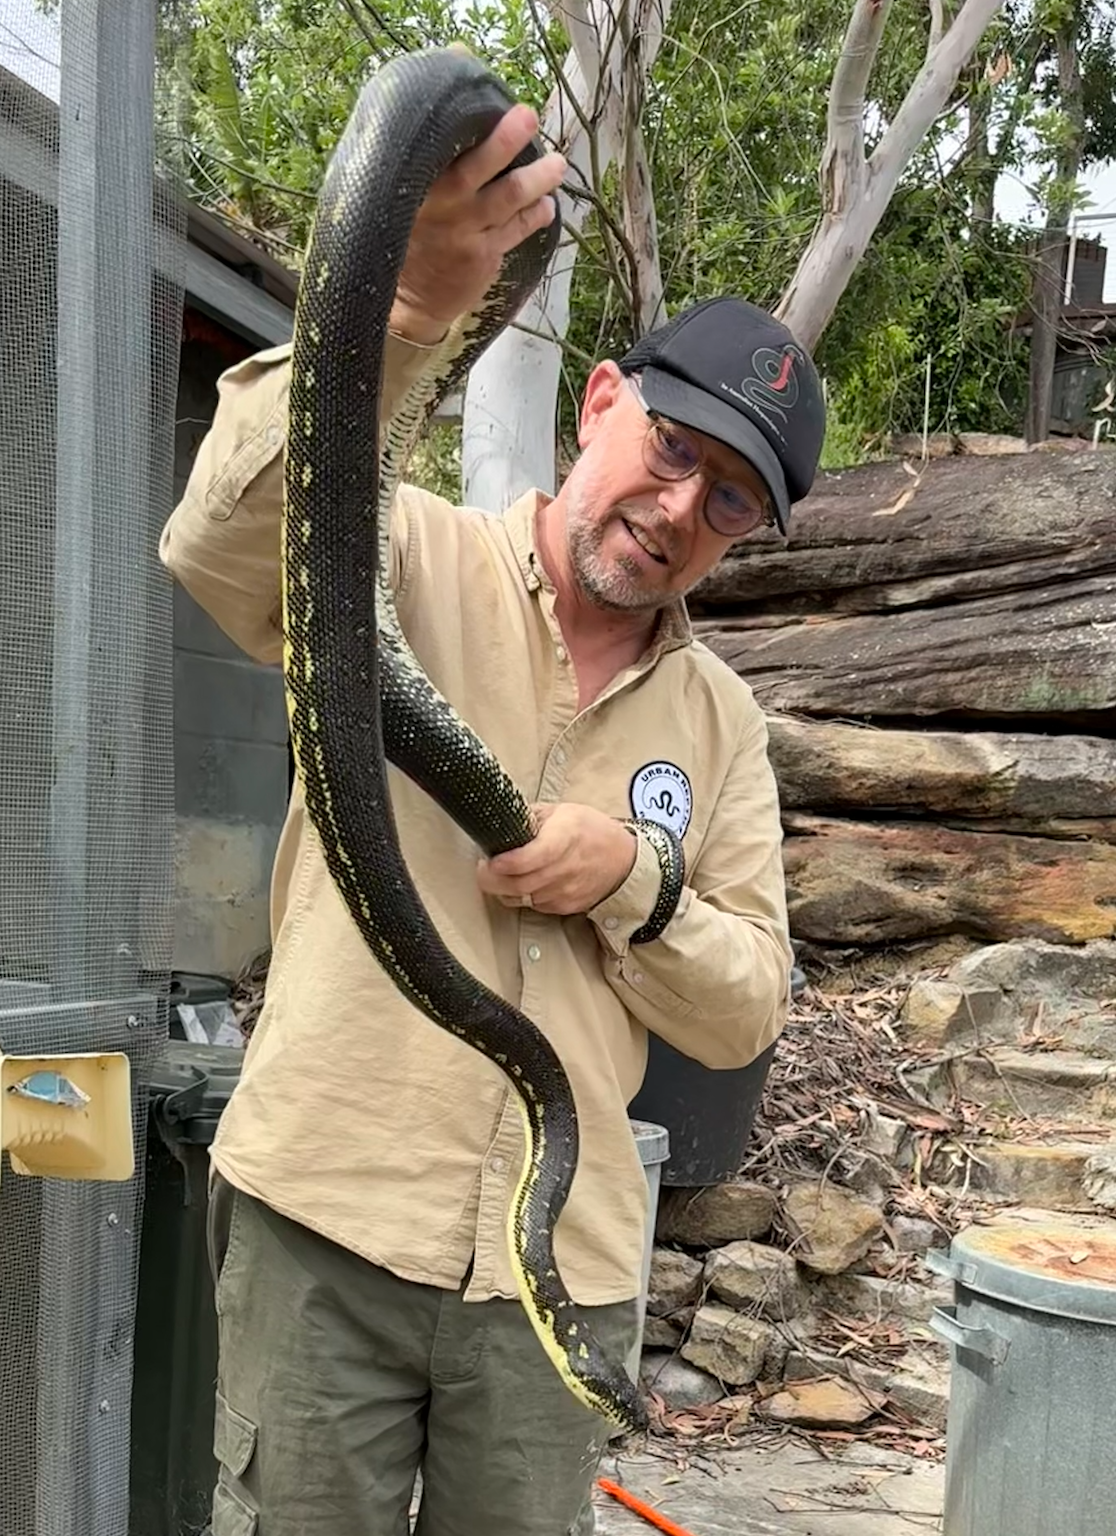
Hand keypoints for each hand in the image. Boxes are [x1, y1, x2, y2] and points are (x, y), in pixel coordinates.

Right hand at [391, 102, 565, 345]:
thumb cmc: (412, 234)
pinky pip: (518, 229)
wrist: (410, 301)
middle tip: (528, 117)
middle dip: (505, 141)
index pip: (443, 148)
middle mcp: (445, 208)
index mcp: (420, 187)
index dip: (466, 123)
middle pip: (477, 169)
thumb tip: (456, 80)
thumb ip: (429, 152)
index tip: (489, 101)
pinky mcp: (485, 256)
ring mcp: (467, 234)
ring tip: (557, 164)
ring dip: (537, 178)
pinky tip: (547, 203)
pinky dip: (536, 215)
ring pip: (509, 199)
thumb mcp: (407, 194)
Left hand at [476, 803, 636, 916]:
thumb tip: (500, 823)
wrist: (622, 860)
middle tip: (483, 868)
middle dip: (491, 879)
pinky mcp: (565, 907)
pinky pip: (533, 906)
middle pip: (519, 884)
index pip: (532, 857)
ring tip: (501, 873)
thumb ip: (529, 818)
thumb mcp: (560, 811)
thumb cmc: (589, 831)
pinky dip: (521, 896)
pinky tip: (523, 881)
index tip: (489, 859)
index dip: (507, 862)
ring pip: (522, 898)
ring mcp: (566, 891)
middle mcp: (566, 867)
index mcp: (565, 835)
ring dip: (504, 888)